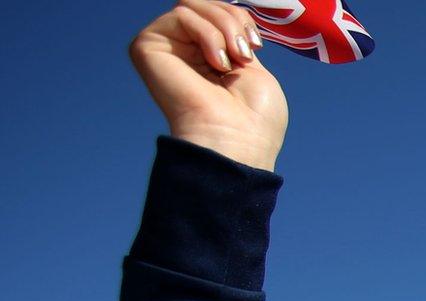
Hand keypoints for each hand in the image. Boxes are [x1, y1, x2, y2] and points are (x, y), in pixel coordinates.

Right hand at [130, 1, 286, 170]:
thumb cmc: (253, 118)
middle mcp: (182, 50)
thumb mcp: (251, 66)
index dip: (240, 18)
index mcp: (206, 56)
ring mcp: (165, 48)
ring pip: (192, 5)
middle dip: (233, 20)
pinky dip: (208, 34)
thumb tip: (224, 11)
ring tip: (234, 60)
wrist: (235, 141)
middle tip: (246, 53)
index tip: (256, 46)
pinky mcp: (147, 47)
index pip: (217, 11)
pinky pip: (182, 15)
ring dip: (224, 28)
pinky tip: (217, 63)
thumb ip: (231, 34)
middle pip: (204, 4)